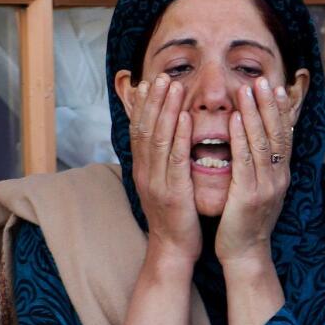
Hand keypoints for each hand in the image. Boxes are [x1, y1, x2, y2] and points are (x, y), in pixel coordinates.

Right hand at [129, 74, 200, 262]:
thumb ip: (165, 161)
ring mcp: (156, 182)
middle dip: (153, 100)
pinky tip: (185, 118)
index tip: (149, 81)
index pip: (139, 130)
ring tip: (173, 85)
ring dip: (165, 109)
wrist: (173, 249)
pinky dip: (179, 136)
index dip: (143, 105)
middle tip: (161, 75)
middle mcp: (145, 172)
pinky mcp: (173, 193)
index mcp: (144, 169)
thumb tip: (168, 138)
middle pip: (145, 128)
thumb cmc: (176, 216)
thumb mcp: (166, 184)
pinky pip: (175, 160)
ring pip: (158, 139)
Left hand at [215, 78, 293, 264]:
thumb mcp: (258, 188)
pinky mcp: (249, 196)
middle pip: (276, 133)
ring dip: (253, 114)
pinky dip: (240, 138)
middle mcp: (279, 177)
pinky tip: (233, 120)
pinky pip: (245, 162)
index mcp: (281, 174)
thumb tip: (256, 141)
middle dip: (268, 104)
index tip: (273, 86)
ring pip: (262, 143)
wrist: (245, 253)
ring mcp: (266, 186)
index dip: (279, 110)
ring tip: (246, 90)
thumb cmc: (244, 220)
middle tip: (261, 79)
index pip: (283, 135)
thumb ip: (258, 165)